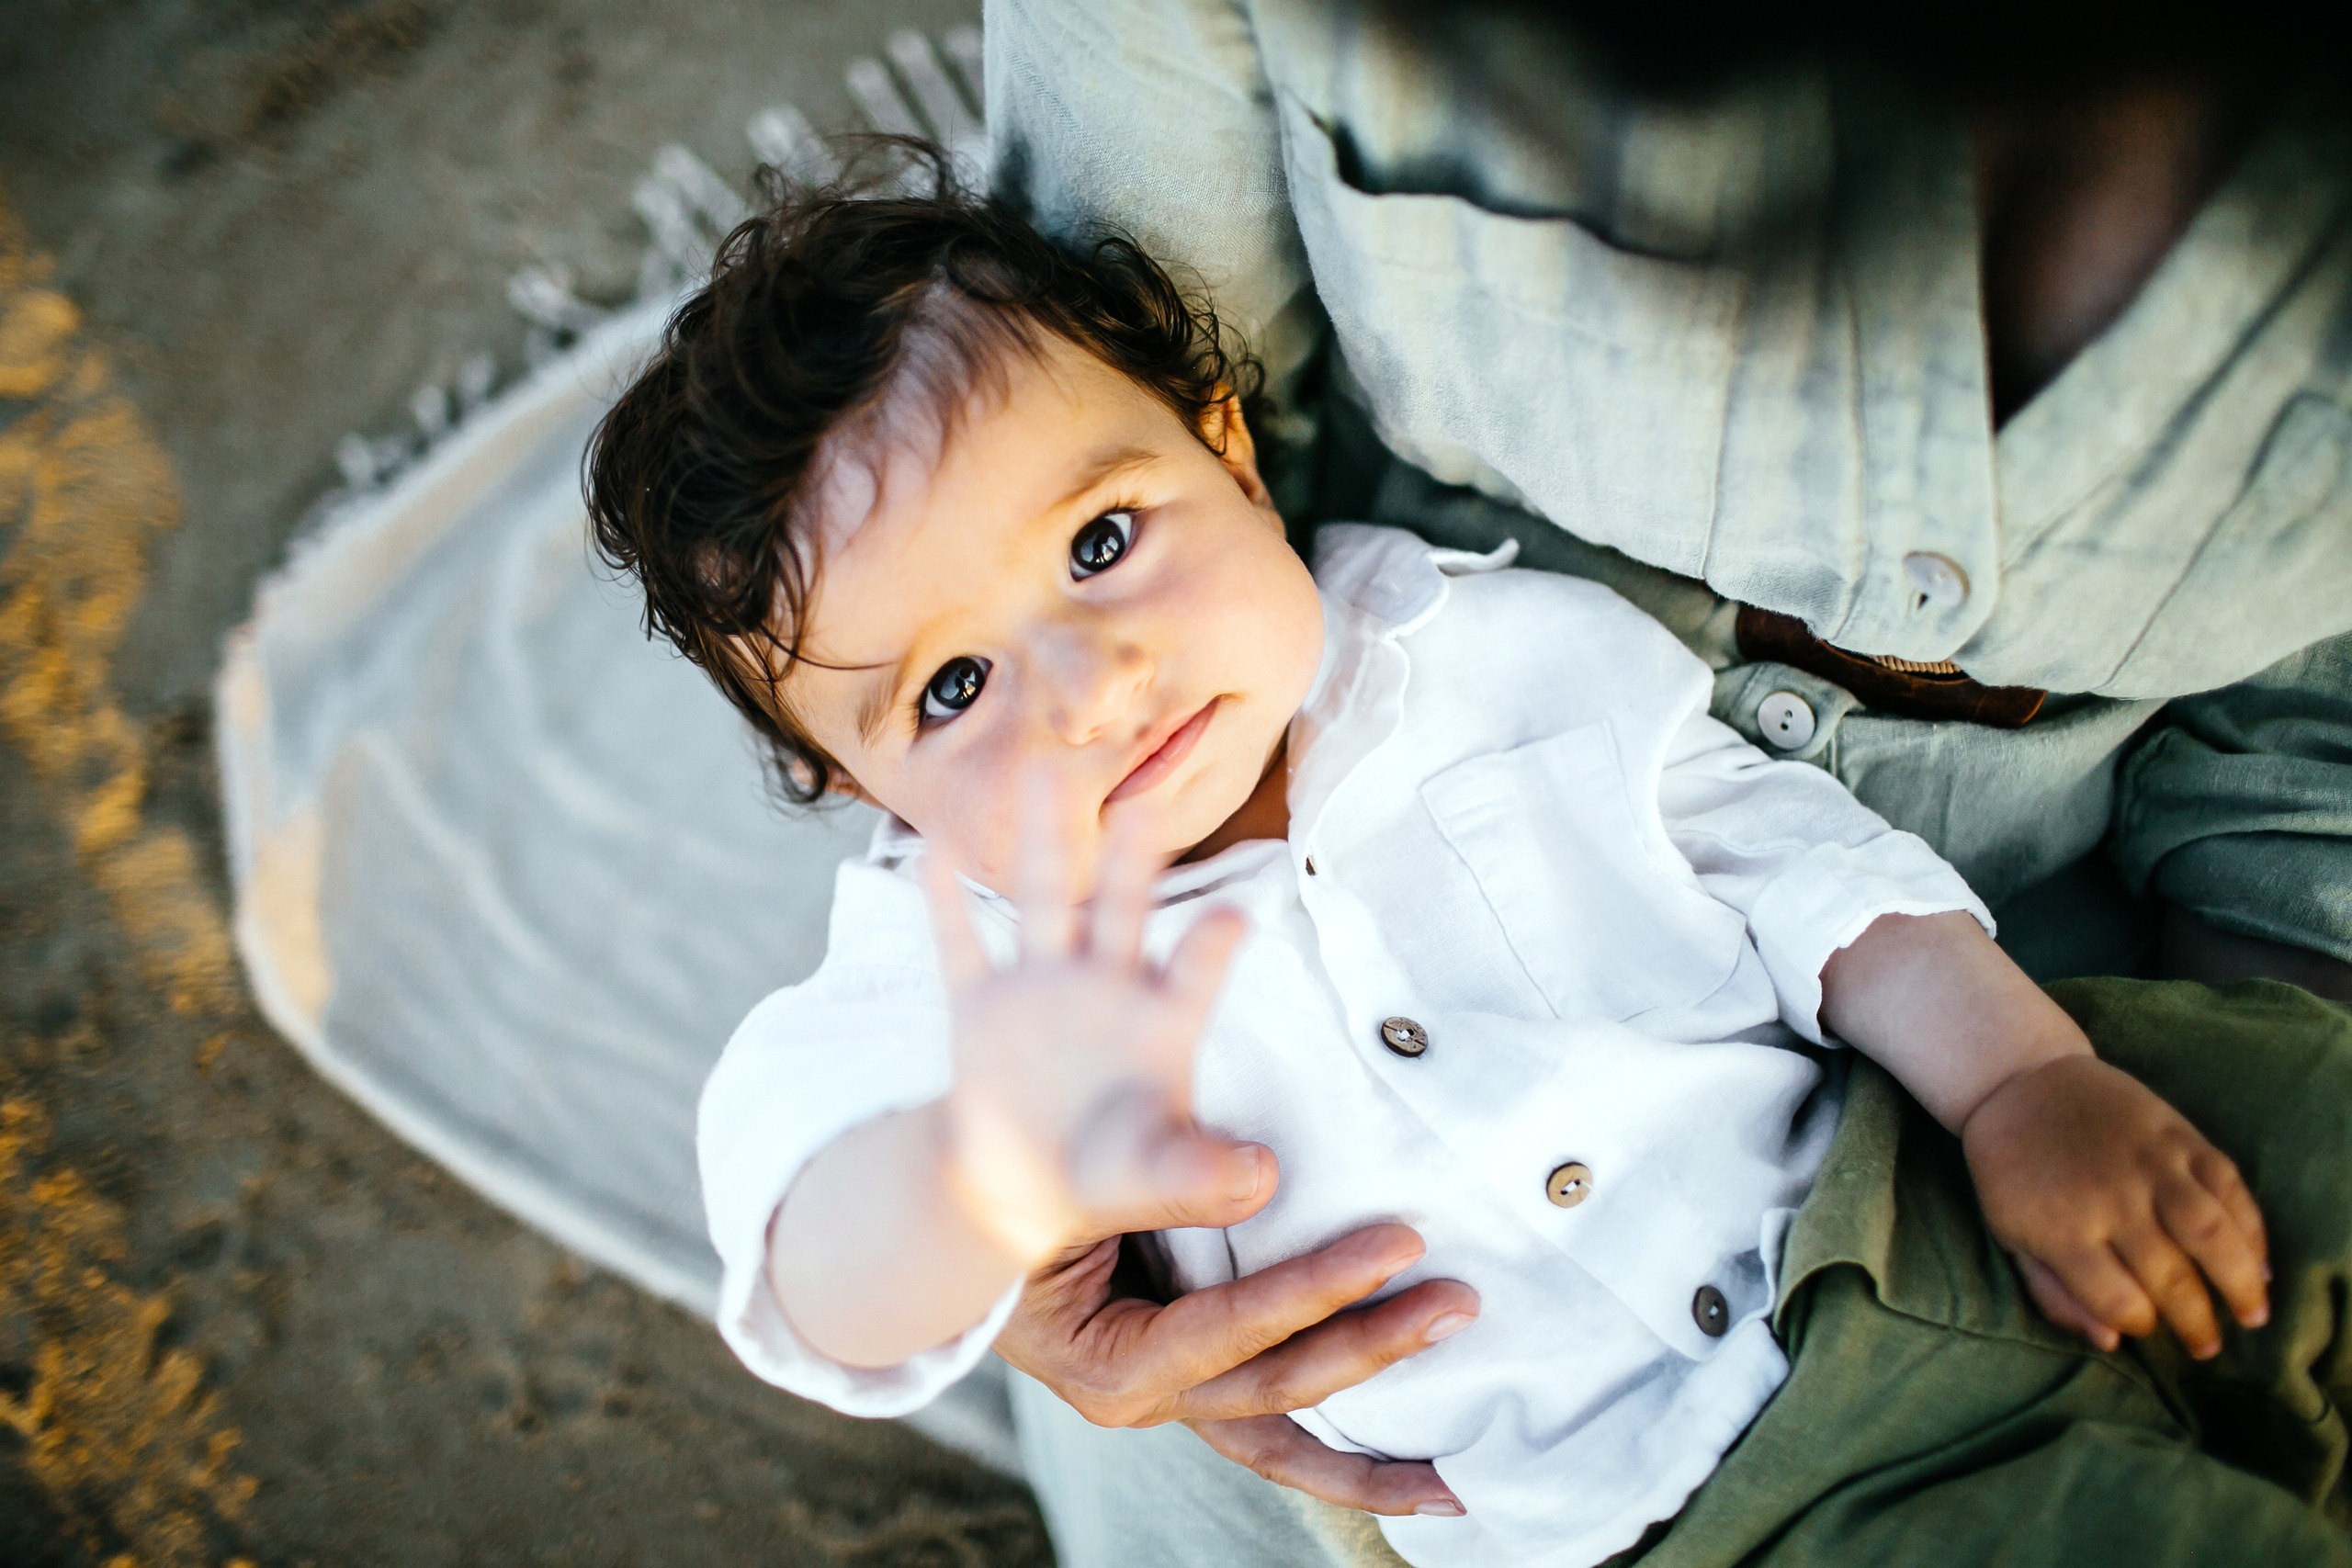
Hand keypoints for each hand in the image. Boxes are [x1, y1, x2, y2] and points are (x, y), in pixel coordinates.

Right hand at [922, 770, 1248, 1262]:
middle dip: (1131, 863)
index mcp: (1161, 1024)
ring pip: (1045, 901)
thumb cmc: (1111, 1170)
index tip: (1234, 914)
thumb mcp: (1161, 1177)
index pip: (1194, 975)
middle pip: (1122, 912)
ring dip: (1045, 843)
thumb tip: (1265, 1178)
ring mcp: (1042, 989)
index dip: (1211, 947)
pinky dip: (945, 901)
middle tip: (1146, 806)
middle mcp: (1106, 988)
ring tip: (1045, 776)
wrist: (1028, 1182)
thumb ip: (1208, 1175)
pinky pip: (961, 945)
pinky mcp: (982, 1008)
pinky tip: (935, 847)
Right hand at [998, 1207, 1477, 1516]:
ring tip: (1455, 1475)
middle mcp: (1144, 1396)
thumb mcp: (1064, 1186)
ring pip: (1282, 1440)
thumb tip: (1264, 1173)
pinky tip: (1412, 1468)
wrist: (950, 1225)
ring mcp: (1173, 1397)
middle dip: (1371, 1351)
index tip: (1396, 1246)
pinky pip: (1273, 1424)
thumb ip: (1157, 1182)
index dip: (1316, 1289)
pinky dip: (1338, 1449)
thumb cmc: (1004, 1194)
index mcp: (1106, 1358)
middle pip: (1275, 1390)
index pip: (1230, 1329)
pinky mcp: (1195, 1381)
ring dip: (1370, 1452)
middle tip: (1457, 1303)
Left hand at [1961, 1054, 2269, 1358]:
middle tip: (2208, 1347)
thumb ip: (2053, 1293)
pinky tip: (2258, 1261)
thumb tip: (2110, 1342)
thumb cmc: (2012, 1170)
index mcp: (2062, 1230)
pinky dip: (2251, 1227)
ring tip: (2254, 1314)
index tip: (2146, 1328)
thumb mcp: (2008, 1235)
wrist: (2019, 1081)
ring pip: (2212, 1234)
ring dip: (2241, 1281)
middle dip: (2197, 1322)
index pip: (2118, 1301)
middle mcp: (2112, 1200)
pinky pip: (2228, 1186)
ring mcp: (2150, 1165)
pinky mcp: (2179, 1135)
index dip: (2140, 1325)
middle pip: (2171, 1277)